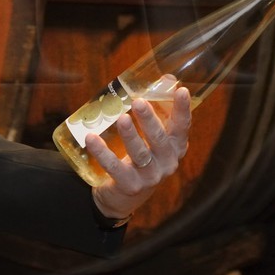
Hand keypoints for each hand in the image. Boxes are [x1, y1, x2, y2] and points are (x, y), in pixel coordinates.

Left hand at [87, 87, 191, 221]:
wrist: (124, 196)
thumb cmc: (142, 156)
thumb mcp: (153, 134)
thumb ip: (161, 108)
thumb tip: (167, 78)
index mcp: (175, 147)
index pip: (182, 127)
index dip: (182, 109)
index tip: (180, 90)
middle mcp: (167, 163)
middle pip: (160, 140)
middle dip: (150, 121)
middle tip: (139, 102)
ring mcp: (150, 177)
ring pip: (140, 154)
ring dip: (130, 135)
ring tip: (121, 118)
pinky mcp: (130, 186)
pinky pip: (115, 168)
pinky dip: (103, 153)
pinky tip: (92, 138)